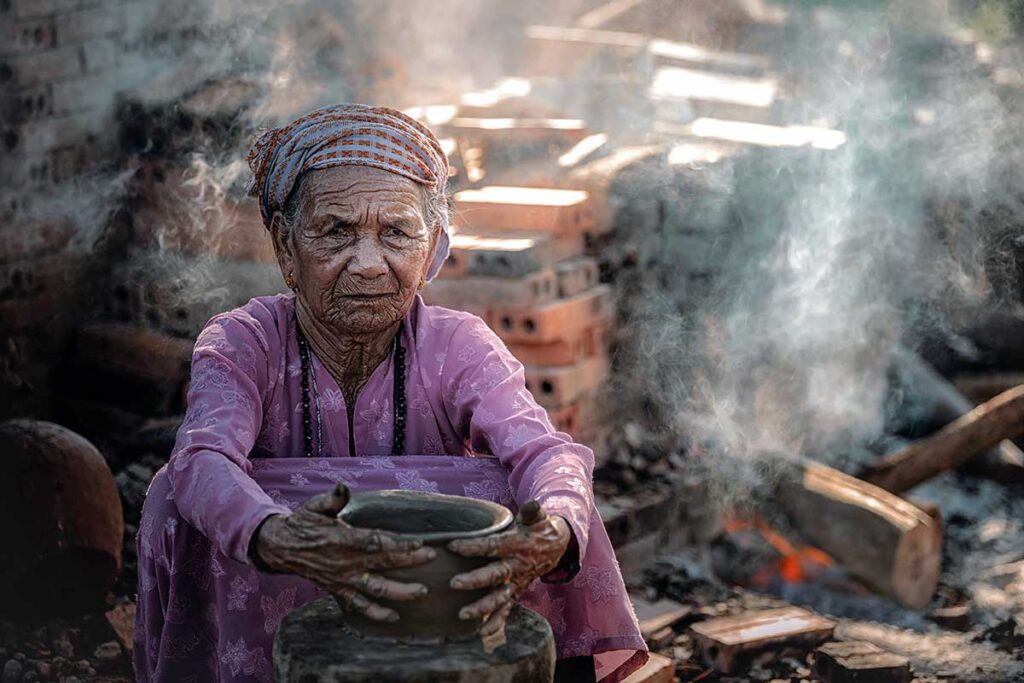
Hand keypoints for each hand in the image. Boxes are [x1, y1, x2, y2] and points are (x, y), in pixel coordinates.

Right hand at [255, 483, 435, 622]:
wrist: (281, 548)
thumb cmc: (303, 523)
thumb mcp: (314, 506)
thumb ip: (333, 499)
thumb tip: (343, 487)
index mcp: (343, 539)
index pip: (376, 542)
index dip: (399, 543)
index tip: (420, 542)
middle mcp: (345, 562)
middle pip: (382, 563)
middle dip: (409, 562)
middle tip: (431, 558)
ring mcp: (342, 579)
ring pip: (375, 589)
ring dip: (399, 592)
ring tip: (421, 592)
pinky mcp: (338, 591)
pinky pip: (358, 606)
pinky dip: (375, 613)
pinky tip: (393, 618)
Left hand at [447, 500, 569, 637]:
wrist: (557, 547)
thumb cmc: (538, 527)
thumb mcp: (538, 517)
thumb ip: (533, 511)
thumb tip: (531, 504)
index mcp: (518, 544)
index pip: (494, 545)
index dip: (474, 546)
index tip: (452, 546)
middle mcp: (517, 566)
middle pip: (495, 574)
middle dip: (475, 580)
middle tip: (453, 583)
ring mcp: (517, 582)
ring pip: (499, 597)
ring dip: (482, 607)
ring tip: (462, 615)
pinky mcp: (517, 592)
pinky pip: (506, 610)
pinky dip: (495, 622)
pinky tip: (480, 633)